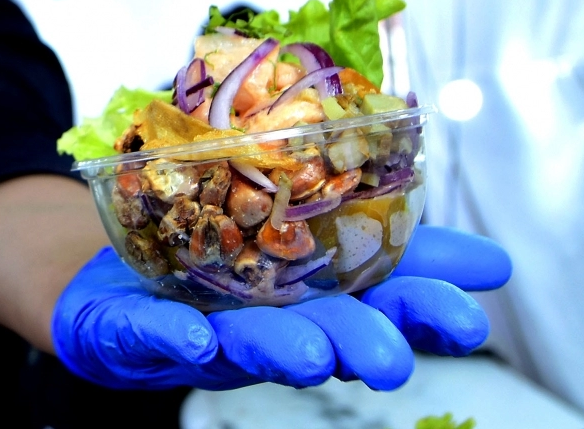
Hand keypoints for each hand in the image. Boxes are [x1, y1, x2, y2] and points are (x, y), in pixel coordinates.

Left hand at [51, 225, 511, 391]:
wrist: (105, 278)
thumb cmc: (213, 251)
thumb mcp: (293, 228)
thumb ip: (368, 220)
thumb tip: (478, 240)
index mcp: (315, 293)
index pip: (382, 297)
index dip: (426, 303)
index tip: (478, 308)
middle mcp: (272, 321)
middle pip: (326, 335)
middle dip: (362, 346)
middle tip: (395, 363)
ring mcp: (208, 330)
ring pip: (251, 346)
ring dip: (285, 352)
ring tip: (314, 356)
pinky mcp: (143, 331)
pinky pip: (159, 338)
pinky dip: (178, 340)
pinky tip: (196, 341)